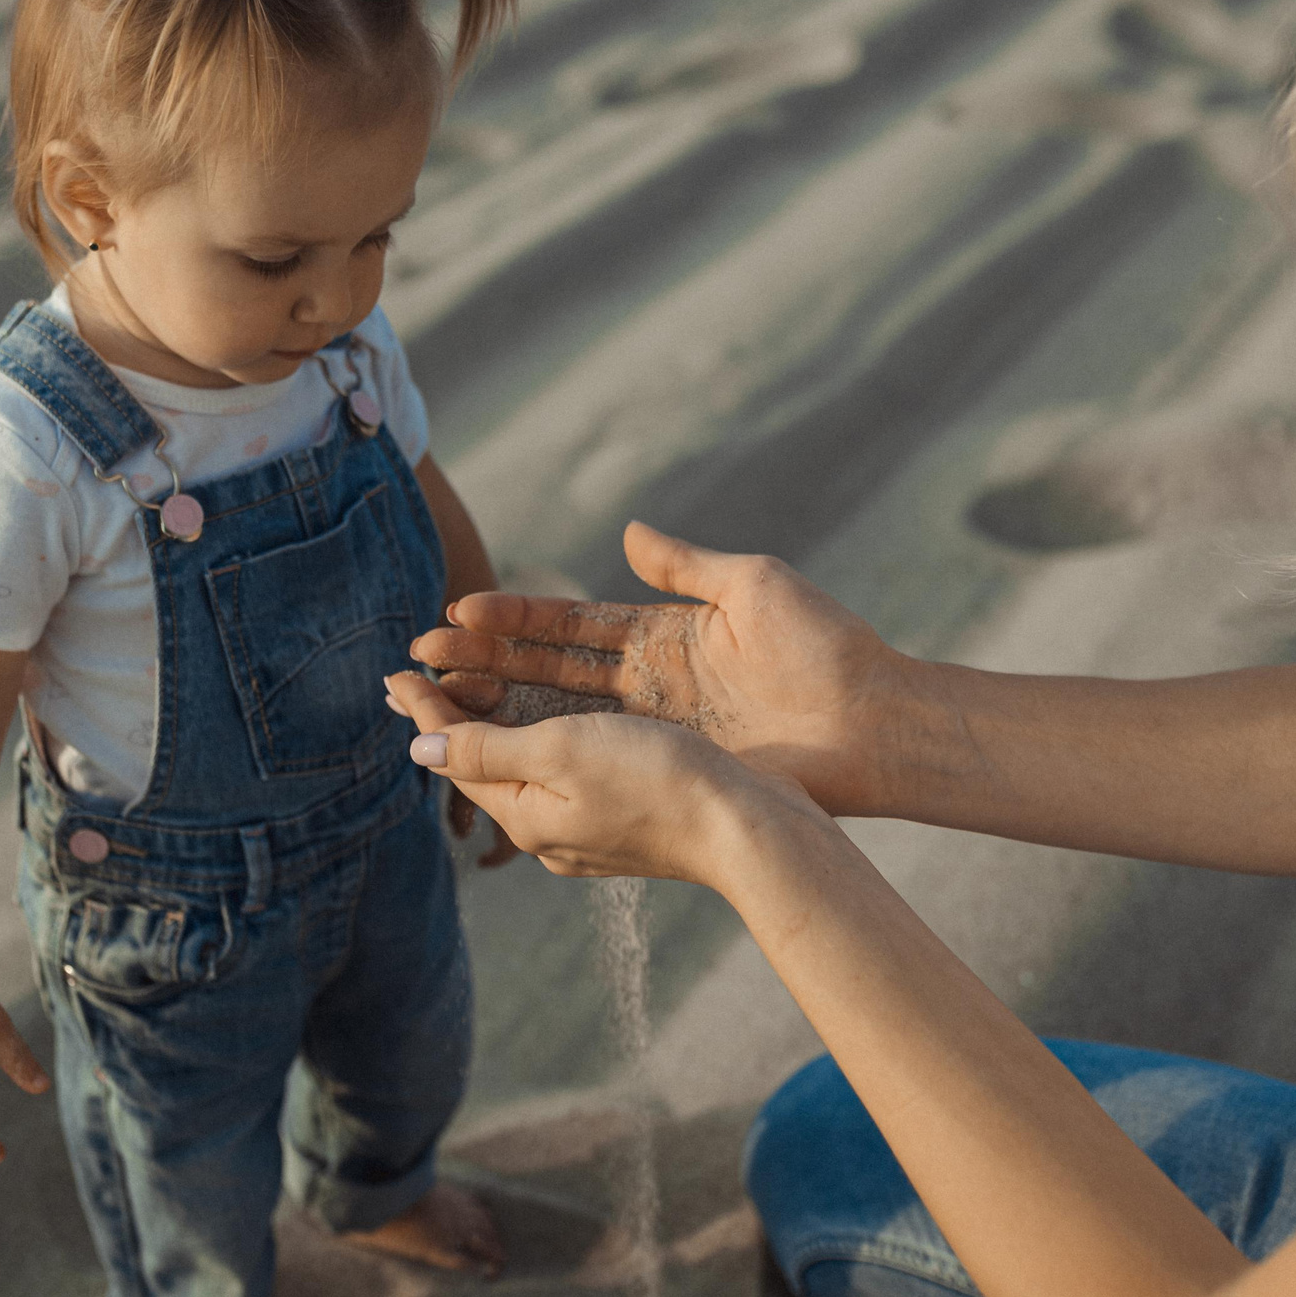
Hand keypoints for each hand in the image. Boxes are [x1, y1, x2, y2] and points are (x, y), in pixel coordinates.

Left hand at [385, 671, 828, 887]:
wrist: (750, 829)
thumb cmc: (659, 779)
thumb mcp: (560, 751)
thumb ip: (487, 746)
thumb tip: (419, 747)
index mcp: (525, 812)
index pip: (456, 752)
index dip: (426, 705)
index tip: (395, 667)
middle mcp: (551, 828)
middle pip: (487, 762)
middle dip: (455, 714)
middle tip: (421, 672)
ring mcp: (591, 828)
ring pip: (528, 768)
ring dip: (498, 724)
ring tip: (474, 689)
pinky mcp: (628, 820)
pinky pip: (568, 774)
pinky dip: (544, 739)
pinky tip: (552, 727)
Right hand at [410, 522, 905, 814]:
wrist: (873, 723)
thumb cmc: (825, 648)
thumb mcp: (753, 586)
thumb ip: (685, 564)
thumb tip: (628, 531)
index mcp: (663, 633)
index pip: (571, 624)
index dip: (514, 619)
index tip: (459, 613)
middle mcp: (648, 683)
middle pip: (548, 670)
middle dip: (484, 662)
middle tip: (422, 655)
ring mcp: (654, 729)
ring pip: (558, 714)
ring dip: (497, 704)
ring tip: (437, 695)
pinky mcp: (668, 765)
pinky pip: (592, 756)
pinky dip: (540, 749)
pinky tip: (491, 744)